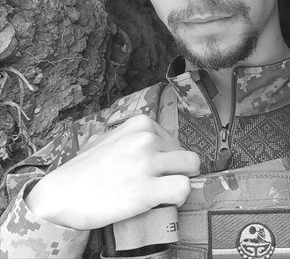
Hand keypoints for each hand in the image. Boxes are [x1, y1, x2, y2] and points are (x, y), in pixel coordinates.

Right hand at [25, 115, 199, 229]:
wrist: (60, 195)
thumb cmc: (83, 170)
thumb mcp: (107, 137)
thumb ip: (130, 136)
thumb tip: (151, 143)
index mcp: (141, 123)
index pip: (175, 141)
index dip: (168, 160)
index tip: (155, 171)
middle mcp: (147, 138)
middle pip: (187, 155)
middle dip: (177, 171)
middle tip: (160, 184)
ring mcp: (147, 161)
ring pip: (192, 168)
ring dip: (180, 182)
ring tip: (162, 193)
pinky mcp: (146, 188)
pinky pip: (183, 189)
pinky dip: (178, 198)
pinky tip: (162, 202)